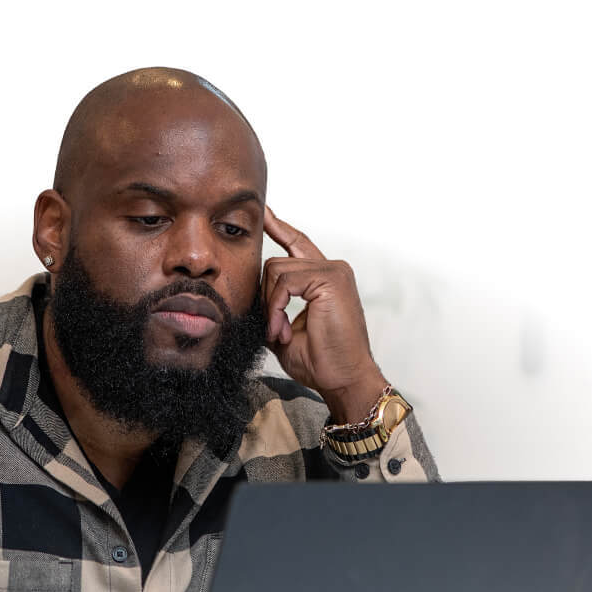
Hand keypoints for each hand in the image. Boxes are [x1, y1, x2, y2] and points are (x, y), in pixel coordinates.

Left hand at [262, 206, 385, 423]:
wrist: (343, 379)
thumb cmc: (320, 361)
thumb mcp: (283, 329)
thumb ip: (270, 306)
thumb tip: (248, 296)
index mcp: (324, 278)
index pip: (297, 243)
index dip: (279, 227)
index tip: (264, 212)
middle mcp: (332, 268)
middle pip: (275, 262)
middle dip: (266, 298)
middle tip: (274, 329)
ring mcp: (334, 271)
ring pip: (276, 270)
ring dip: (270, 306)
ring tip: (280, 332)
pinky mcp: (331, 279)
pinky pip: (284, 282)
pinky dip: (276, 306)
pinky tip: (282, 328)